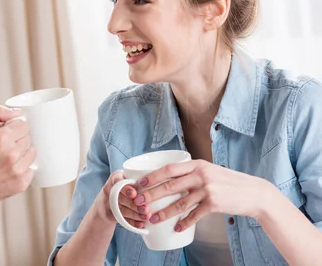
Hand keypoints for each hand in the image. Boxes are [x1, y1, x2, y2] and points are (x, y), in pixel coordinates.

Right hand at [0, 105, 35, 207]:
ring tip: (4, 158)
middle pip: (28, 137)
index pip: (23, 124)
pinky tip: (7, 169)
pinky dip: (21, 168)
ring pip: (31, 152)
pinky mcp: (21, 184)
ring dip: (21, 153)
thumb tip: (16, 112)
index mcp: (2, 138)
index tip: (3, 134)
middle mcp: (12, 154)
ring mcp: (18, 170)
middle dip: (16, 139)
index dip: (12, 127)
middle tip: (0, 147)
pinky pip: (30, 169)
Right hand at [95, 171, 151, 227]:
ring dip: (134, 214)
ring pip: (121, 209)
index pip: (117, 181)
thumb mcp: (129, 179)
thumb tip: (162, 184)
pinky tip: (140, 225)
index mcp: (116, 177)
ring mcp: (108, 202)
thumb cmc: (126, 186)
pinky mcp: (109, 214)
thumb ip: (142, 180)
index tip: (134, 194)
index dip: (126, 188)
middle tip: (146, 210)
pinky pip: (120, 219)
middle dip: (133, 205)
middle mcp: (110, 188)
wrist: (107, 201)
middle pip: (120, 198)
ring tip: (146, 217)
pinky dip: (131, 223)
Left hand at [133, 159, 272, 231]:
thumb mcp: (210, 171)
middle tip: (138, 202)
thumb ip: (192, 173)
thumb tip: (170, 179)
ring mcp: (207, 189)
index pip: (169, 169)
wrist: (254, 192)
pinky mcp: (214, 203)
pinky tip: (177, 228)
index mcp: (197, 165)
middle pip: (169, 186)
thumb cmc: (228, 182)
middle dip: (151, 195)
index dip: (152, 176)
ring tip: (153, 219)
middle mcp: (200, 175)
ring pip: (179, 203)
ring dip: (164, 213)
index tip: (139, 183)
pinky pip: (194, 215)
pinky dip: (185, 223)